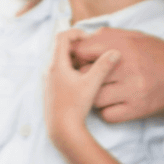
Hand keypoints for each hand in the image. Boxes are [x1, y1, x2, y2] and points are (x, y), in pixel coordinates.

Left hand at [45, 29, 119, 148]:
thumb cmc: (75, 106)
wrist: (61, 130)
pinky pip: (58, 70)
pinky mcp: (50, 88)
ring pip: (59, 59)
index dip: (76, 33)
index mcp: (56, 65)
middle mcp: (49, 70)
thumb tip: (115, 52)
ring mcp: (48, 79)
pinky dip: (70, 68)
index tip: (89, 39)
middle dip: (76, 46)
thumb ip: (103, 66)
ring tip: (89, 64)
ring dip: (73, 57)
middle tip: (91, 51)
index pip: (62, 37)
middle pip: (60, 47)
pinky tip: (82, 78)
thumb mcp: (92, 84)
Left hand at [71, 27, 163, 122]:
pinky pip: (108, 114)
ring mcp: (131, 90)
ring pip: (94, 98)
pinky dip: (108, 111)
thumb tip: (84, 40)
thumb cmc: (157, 53)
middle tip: (94, 78)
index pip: (83, 51)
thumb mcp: (135, 37)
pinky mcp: (137, 108)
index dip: (80, 56)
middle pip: (86, 75)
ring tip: (105, 91)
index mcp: (123, 46)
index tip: (85, 60)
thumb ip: (109, 36)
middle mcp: (126, 67)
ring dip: (96, 96)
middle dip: (86, 77)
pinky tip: (115, 103)